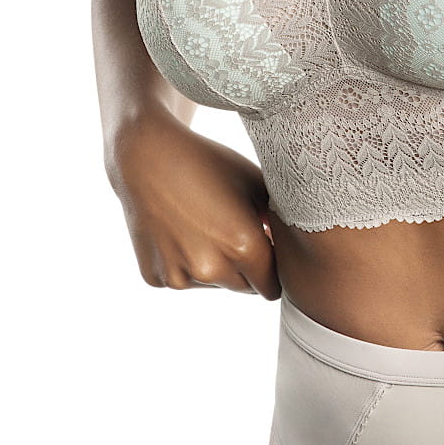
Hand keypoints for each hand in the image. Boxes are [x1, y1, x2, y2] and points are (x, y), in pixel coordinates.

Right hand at [107, 110, 280, 298]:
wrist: (147, 156)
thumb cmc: (208, 164)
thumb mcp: (255, 184)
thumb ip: (279, 219)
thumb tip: (296, 244)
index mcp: (245, 247)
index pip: (273, 286)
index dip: (274, 269)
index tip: (268, 251)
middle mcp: (212, 269)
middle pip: (246, 288)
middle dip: (248, 269)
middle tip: (234, 233)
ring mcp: (180, 276)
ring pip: (215, 284)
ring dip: (216, 267)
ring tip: (205, 226)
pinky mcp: (156, 278)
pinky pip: (185, 279)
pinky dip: (186, 264)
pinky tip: (180, 231)